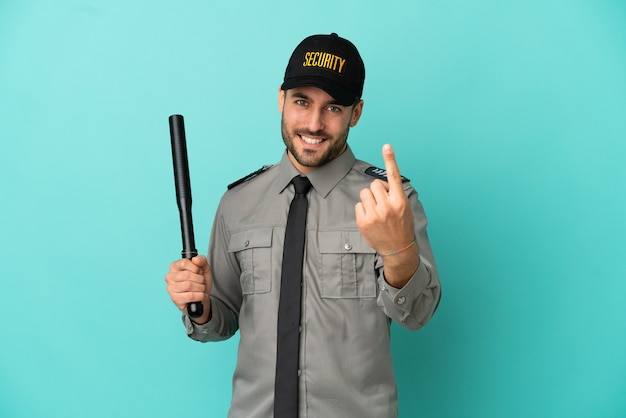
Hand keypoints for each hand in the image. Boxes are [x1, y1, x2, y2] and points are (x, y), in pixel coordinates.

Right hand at [165, 255, 212, 323]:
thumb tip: (195, 259)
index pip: (184, 262)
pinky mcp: (175, 299)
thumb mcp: (204, 268)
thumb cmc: (200, 282)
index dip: (195, 267)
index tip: (198, 271)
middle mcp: (170, 277)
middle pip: (187, 275)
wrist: (203, 298)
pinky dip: (200, 295)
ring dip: (200, 287)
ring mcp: (171, 288)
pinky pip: (190, 296)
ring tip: (201, 288)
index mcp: (175, 266)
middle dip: (199, 279)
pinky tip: (200, 295)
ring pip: (189, 285)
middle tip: (201, 281)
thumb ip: (201, 260)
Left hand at [355, 144, 418, 285]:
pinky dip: (363, 210)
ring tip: (377, 211)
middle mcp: (387, 206)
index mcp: (399, 200)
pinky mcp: (364, 221)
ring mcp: (375, 214)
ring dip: (369, 199)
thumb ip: (394, 193)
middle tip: (383, 203)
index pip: (394, 176)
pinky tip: (371, 219)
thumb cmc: (401, 225)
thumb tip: (380, 184)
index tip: (386, 146)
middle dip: (377, 191)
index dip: (390, 159)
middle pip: (374, 184)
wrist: (398, 248)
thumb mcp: (404, 207)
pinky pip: (358, 205)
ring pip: (364, 193)